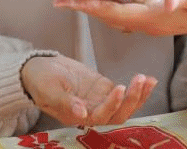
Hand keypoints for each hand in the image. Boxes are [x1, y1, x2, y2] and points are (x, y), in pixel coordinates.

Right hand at [21, 55, 157, 127]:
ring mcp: (99, 101)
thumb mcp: (49, 90)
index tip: (120, 87)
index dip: (112, 104)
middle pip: (118, 114)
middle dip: (132, 100)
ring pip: (124, 105)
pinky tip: (148, 78)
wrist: (37, 69)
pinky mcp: (103, 89)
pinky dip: (137, 88)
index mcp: (77, 116)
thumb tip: (82, 113)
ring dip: (139, 95)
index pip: (100, 115)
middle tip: (140, 81)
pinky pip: (124, 92)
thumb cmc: (39, 81)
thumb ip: (65, 102)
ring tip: (149, 80)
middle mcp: (91, 112)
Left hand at [54, 0, 186, 37]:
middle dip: (84, 7)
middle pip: (109, 16)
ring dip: (92, 7)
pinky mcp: (154, 16)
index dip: (92, 6)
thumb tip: (165, 0)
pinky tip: (99, 0)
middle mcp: (149, 23)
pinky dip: (107, 5)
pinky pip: (124, 12)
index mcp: (155, 18)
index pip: (116, 13)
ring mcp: (151, 21)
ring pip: (114, 15)